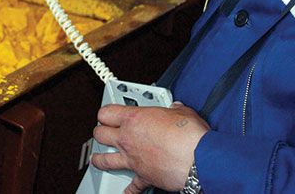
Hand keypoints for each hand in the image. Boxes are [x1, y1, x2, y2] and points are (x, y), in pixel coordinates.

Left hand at [91, 101, 209, 192]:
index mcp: (134, 118)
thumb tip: (177, 109)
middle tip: (102, 132)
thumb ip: (175, 110)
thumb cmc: (188, 135)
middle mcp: (128, 139)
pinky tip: (127, 191)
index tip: (107, 114)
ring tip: (97, 159)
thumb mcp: (182, 113)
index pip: (107, 112)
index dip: (105, 113)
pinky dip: (130, 190)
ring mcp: (133, 159)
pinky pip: (132, 186)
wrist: (197, 159)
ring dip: (99, 159)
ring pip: (105, 160)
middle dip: (100, 133)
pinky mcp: (143, 177)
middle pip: (100, 134)